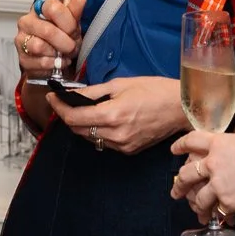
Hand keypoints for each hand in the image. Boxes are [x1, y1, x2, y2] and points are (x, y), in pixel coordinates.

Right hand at [14, 0, 86, 84]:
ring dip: (58, 54)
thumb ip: (75, 12)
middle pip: (47, 31)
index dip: (67, 21)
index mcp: (39, 8)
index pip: (51, 7)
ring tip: (64, 55)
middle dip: (65, 42)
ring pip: (40, 47)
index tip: (73, 30)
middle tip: (72, 46)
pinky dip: (54, 64)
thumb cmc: (62, 37)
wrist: (55, 60)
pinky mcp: (22, 59)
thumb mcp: (71, 24)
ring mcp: (21, 40)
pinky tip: (58, 62)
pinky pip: (41, 62)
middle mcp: (26, 22)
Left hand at [50, 76, 187, 154]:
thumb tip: (72, 93)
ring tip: (84, 110)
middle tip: (66, 102)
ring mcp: (122, 145)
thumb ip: (93, 91)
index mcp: (112, 115)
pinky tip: (103, 120)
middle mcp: (115, 134)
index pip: (73, 117)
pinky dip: (98, 132)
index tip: (53, 98)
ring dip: (82, 125)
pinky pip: (104, 143)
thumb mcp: (121, 84)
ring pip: (90, 138)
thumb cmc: (154, 90)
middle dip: (68, 116)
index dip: (59, 108)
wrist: (181, 108)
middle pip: (78, 130)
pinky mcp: (129, 151)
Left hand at [171, 130, 234, 219]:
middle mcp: (214, 163)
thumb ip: (233, 147)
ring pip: (199, 197)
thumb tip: (231, 152)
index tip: (174, 150)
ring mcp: (218, 184)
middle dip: (179, 184)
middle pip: (186, 174)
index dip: (181, 145)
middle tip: (176, 190)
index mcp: (219, 144)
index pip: (192, 141)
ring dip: (197, 205)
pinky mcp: (227, 202)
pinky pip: (219, 211)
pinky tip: (223, 219)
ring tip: (198, 211)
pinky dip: (220, 216)